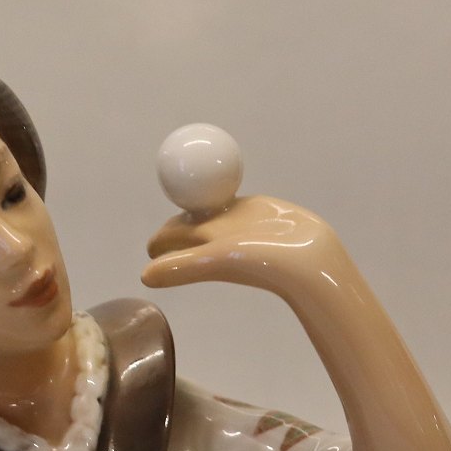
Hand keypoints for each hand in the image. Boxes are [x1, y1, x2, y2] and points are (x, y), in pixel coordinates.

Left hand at [142, 195, 339, 297]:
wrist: (306, 255)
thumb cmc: (262, 262)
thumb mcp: (218, 259)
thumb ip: (184, 265)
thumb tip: (144, 276)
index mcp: (200, 247)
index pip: (170, 242)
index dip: (158, 240)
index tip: (150, 242)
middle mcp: (215, 236)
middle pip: (185, 226)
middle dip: (174, 223)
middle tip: (162, 208)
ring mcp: (233, 222)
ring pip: (206, 209)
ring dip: (193, 199)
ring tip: (183, 184)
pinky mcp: (251, 210)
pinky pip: (228, 193)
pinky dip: (217, 184)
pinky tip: (215, 174)